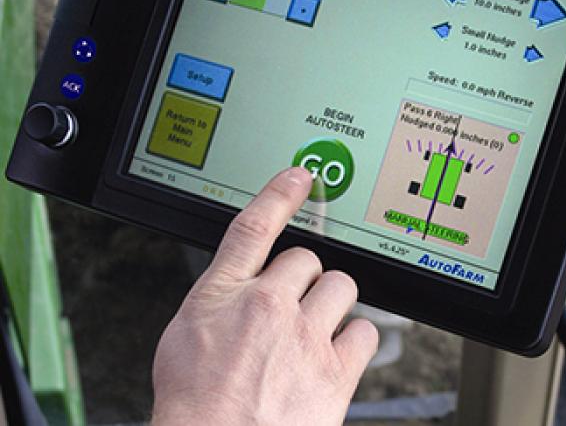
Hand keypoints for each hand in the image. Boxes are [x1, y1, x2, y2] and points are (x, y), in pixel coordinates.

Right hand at [151, 167, 378, 425]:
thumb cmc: (195, 405)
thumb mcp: (186, 338)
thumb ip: (220, 300)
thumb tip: (245, 283)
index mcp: (224, 296)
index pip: (255, 226)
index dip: (279, 194)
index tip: (299, 177)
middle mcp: (267, 307)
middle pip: (307, 259)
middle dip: (303, 280)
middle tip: (292, 308)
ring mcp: (304, 337)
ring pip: (341, 287)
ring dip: (331, 304)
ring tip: (315, 330)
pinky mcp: (335, 371)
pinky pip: (364, 330)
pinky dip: (354, 339)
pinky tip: (335, 354)